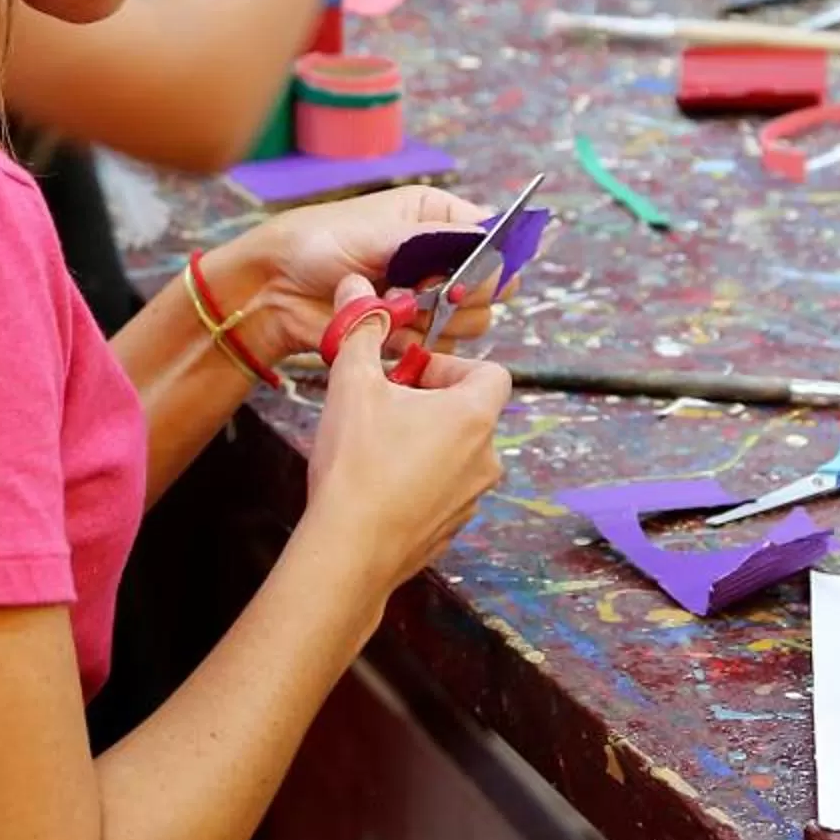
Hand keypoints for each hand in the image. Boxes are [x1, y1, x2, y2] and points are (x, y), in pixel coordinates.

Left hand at [223, 185, 493, 359]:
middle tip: (420, 287)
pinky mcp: (414, 335)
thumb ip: (438, 238)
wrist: (275, 289)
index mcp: (437, 218)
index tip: (466, 268)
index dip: (490, 256)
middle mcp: (441, 258)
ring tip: (390, 303)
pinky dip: (416, 343)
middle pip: (490, 287)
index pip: (492, 236)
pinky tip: (384, 328)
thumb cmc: (319, 242)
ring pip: (471, 322)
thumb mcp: (379, 230)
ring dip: (432, 318)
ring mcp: (429, 299)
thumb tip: (490, 240)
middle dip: (457, 292)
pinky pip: (441, 349)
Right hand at [301, 280, 511, 592]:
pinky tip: (376, 484)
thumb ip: (361, 331)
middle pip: (471, 411)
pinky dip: (418, 481)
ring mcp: (472, 498)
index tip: (410, 374)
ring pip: (457, 453)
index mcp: (474, 415)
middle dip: (430, 401)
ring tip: (376, 446)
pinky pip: (443, 490)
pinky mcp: (451, 529)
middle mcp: (486, 457)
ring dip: (424, 441)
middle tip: (384, 405)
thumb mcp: (353, 383)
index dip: (451, 364)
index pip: (492, 371)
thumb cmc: (356, 465)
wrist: (348, 550)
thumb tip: (356, 289)